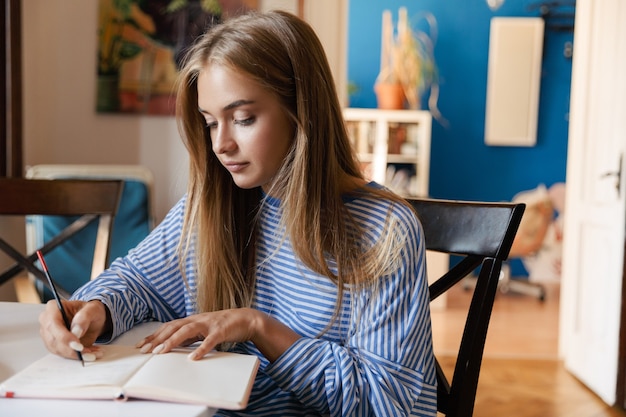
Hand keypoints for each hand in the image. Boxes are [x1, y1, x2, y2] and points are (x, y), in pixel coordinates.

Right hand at [39, 300, 109, 360]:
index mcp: (53, 308)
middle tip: (87, 353)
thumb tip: (76, 331)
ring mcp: (48, 335)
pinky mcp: (54, 345)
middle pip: (52, 340)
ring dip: (75, 355)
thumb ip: (84, 317)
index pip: (53, 324)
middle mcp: (47, 321)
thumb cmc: (91, 311)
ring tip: (93, 353)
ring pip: (57, 350)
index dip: (64, 337)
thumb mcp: (93, 309)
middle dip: (70, 349)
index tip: (78, 345)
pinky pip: (62, 354)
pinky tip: (89, 354)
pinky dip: (76, 356)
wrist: (94, 319)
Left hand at [136, 308, 299, 361]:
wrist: (247, 319)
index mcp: (193, 320)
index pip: (169, 326)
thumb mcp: (203, 330)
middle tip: (145, 350)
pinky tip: (193, 358)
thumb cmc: (224, 326)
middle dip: (158, 338)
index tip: (141, 345)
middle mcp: (198, 319)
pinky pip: (210, 341)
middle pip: (174, 327)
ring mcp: (209, 324)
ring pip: (188, 331)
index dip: (155, 334)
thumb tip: (172, 344)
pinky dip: (201, 349)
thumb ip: (189, 336)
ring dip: (173, 341)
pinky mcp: (221, 330)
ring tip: (161, 351)